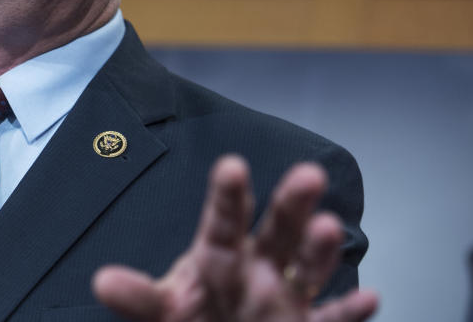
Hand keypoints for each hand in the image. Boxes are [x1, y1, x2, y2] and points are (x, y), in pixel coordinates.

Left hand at [92, 155, 377, 321]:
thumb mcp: (163, 311)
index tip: (232, 166)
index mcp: (218, 258)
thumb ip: (139, 298)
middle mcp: (256, 271)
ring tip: (329, 226)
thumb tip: (103, 281)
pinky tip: (369, 298)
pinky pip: (330, 320)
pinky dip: (349, 312)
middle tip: (306, 174)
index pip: (222, 222)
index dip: (227, 196)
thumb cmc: (194, 320)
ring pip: (305, 270)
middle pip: (274, 233)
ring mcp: (283, 299)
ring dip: (319, 251)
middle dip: (290, 205)